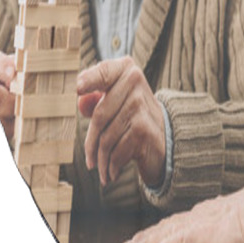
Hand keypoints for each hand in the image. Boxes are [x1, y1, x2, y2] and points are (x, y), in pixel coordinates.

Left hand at [77, 56, 165, 187]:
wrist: (165, 135)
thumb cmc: (130, 115)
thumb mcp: (113, 101)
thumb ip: (94, 99)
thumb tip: (81, 102)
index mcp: (125, 69)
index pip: (103, 72)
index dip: (90, 79)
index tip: (78, 88)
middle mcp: (135, 81)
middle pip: (99, 116)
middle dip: (91, 144)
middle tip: (89, 161)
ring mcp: (140, 104)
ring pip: (106, 138)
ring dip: (101, 160)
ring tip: (101, 170)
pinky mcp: (144, 128)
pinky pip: (116, 151)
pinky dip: (112, 166)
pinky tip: (112, 173)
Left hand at [121, 187, 243, 242]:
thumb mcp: (235, 216)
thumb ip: (224, 219)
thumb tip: (223, 219)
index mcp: (204, 215)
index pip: (174, 224)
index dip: (158, 231)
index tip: (144, 238)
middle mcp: (195, 218)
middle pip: (162, 229)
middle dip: (143, 239)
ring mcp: (195, 227)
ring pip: (162, 236)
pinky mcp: (199, 236)